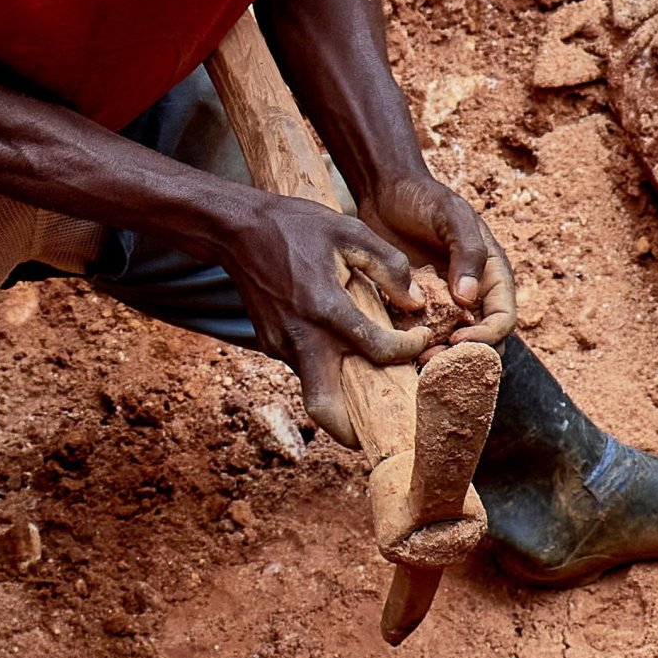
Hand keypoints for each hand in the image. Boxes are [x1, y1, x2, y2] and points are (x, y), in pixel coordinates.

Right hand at [214, 187, 440, 449]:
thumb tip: (414, 303)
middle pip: (325, 407)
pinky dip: (325, 372)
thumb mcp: (350, 231)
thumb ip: (389, 266)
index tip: (419, 339)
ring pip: (314, 391)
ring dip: (341, 399)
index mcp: (325, 309)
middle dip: (352, 430)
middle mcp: (301, 337)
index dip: (408, 350)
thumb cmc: (297, 226)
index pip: (377, 350)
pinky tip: (341, 354)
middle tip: (381, 430)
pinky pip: (303, 368)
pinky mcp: (269, 344)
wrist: (237, 231)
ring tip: (370, 390)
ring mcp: (281, 345)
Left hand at [361, 170, 519, 346]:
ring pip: (450, 348)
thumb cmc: (424, 198)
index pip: (502, 319)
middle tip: (435, 360)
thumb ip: (467, 253)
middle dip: (463, 357)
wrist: (384, 191)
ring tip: (417, 361)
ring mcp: (442, 306)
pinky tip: (397, 353)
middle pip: (481, 343)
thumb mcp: (452, 216)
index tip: (458, 338)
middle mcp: (471, 297)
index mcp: (491, 276)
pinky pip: (419, 339)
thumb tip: (468, 298)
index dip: (486, 336)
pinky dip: (413, 351)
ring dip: (439, 360)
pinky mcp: (413, 309)